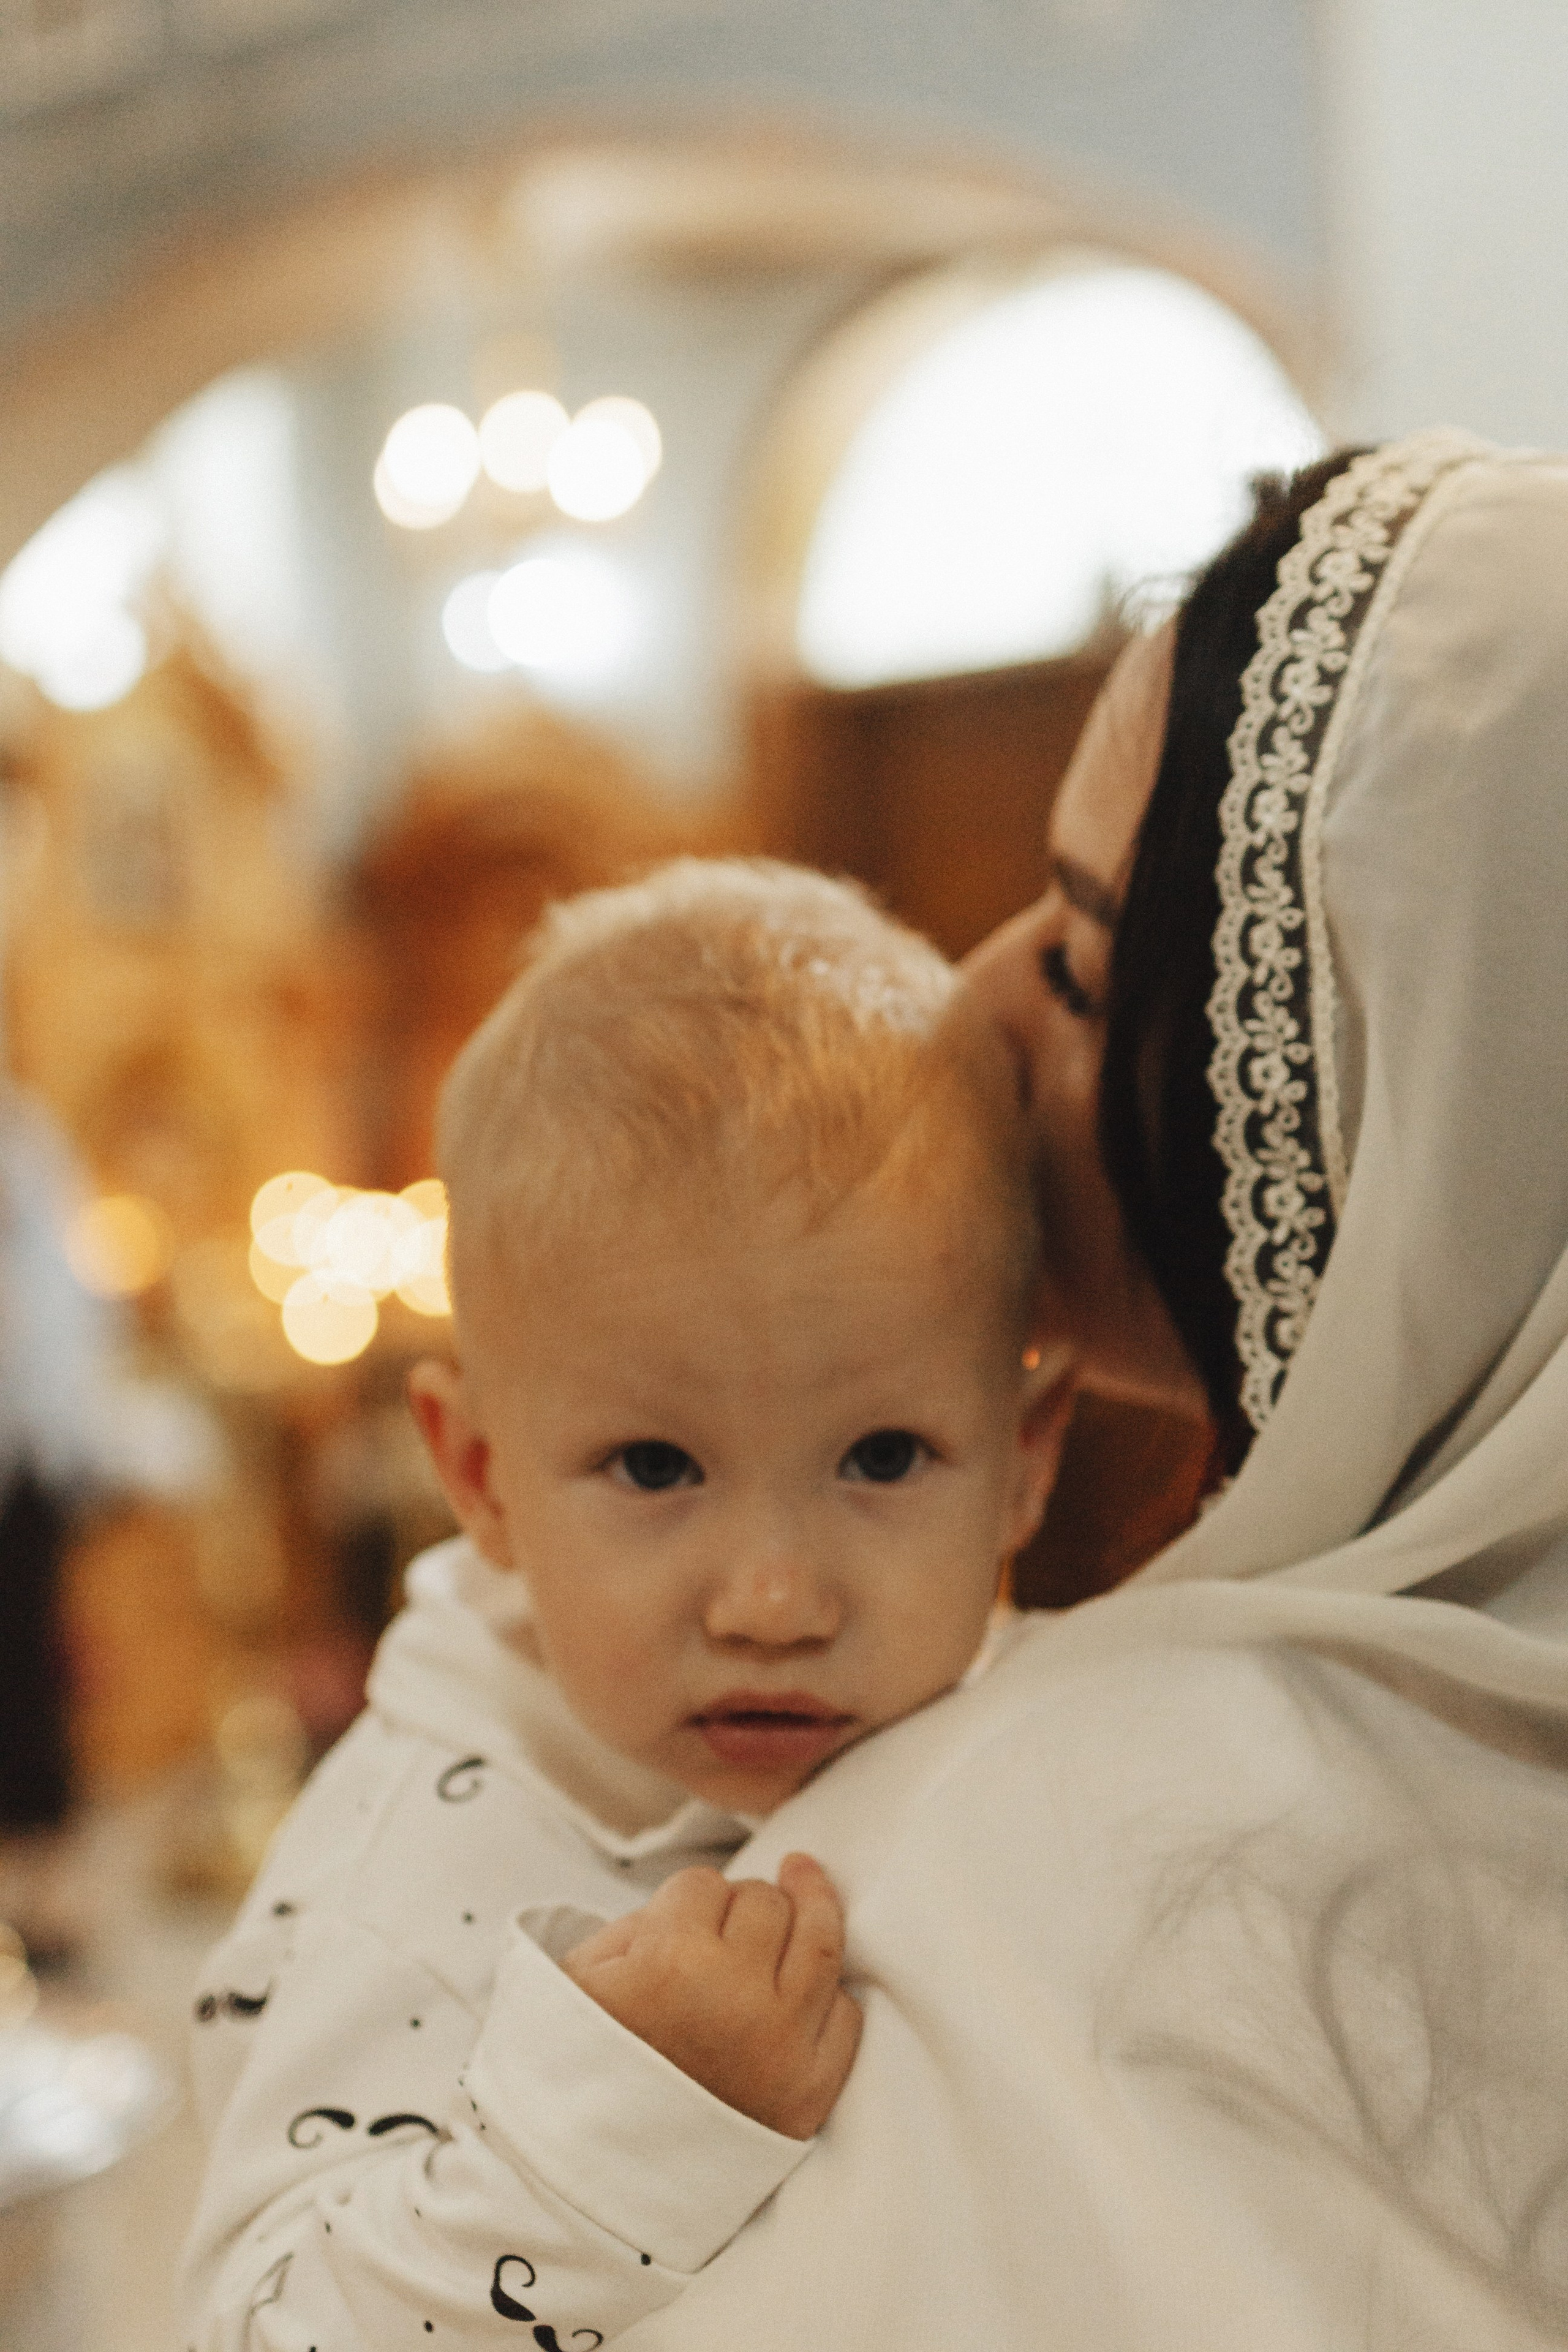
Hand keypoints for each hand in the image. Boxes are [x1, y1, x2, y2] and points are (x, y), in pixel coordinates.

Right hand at [559, 1853, 861, 2138]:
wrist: (601, 2180)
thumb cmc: (589, 2071)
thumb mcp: (582, 1981)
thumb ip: (639, 1923)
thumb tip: (706, 1895)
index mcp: (670, 1961)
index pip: (704, 1885)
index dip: (692, 1897)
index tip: (683, 1918)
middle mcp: (735, 1995)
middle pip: (766, 1902)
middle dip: (747, 1903)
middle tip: (728, 1925)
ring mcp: (781, 2043)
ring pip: (821, 1941)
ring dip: (812, 1909)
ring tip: (806, 1883)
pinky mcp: (811, 2091)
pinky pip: (845, 2015)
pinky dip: (829, 1995)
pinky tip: (808, 1984)